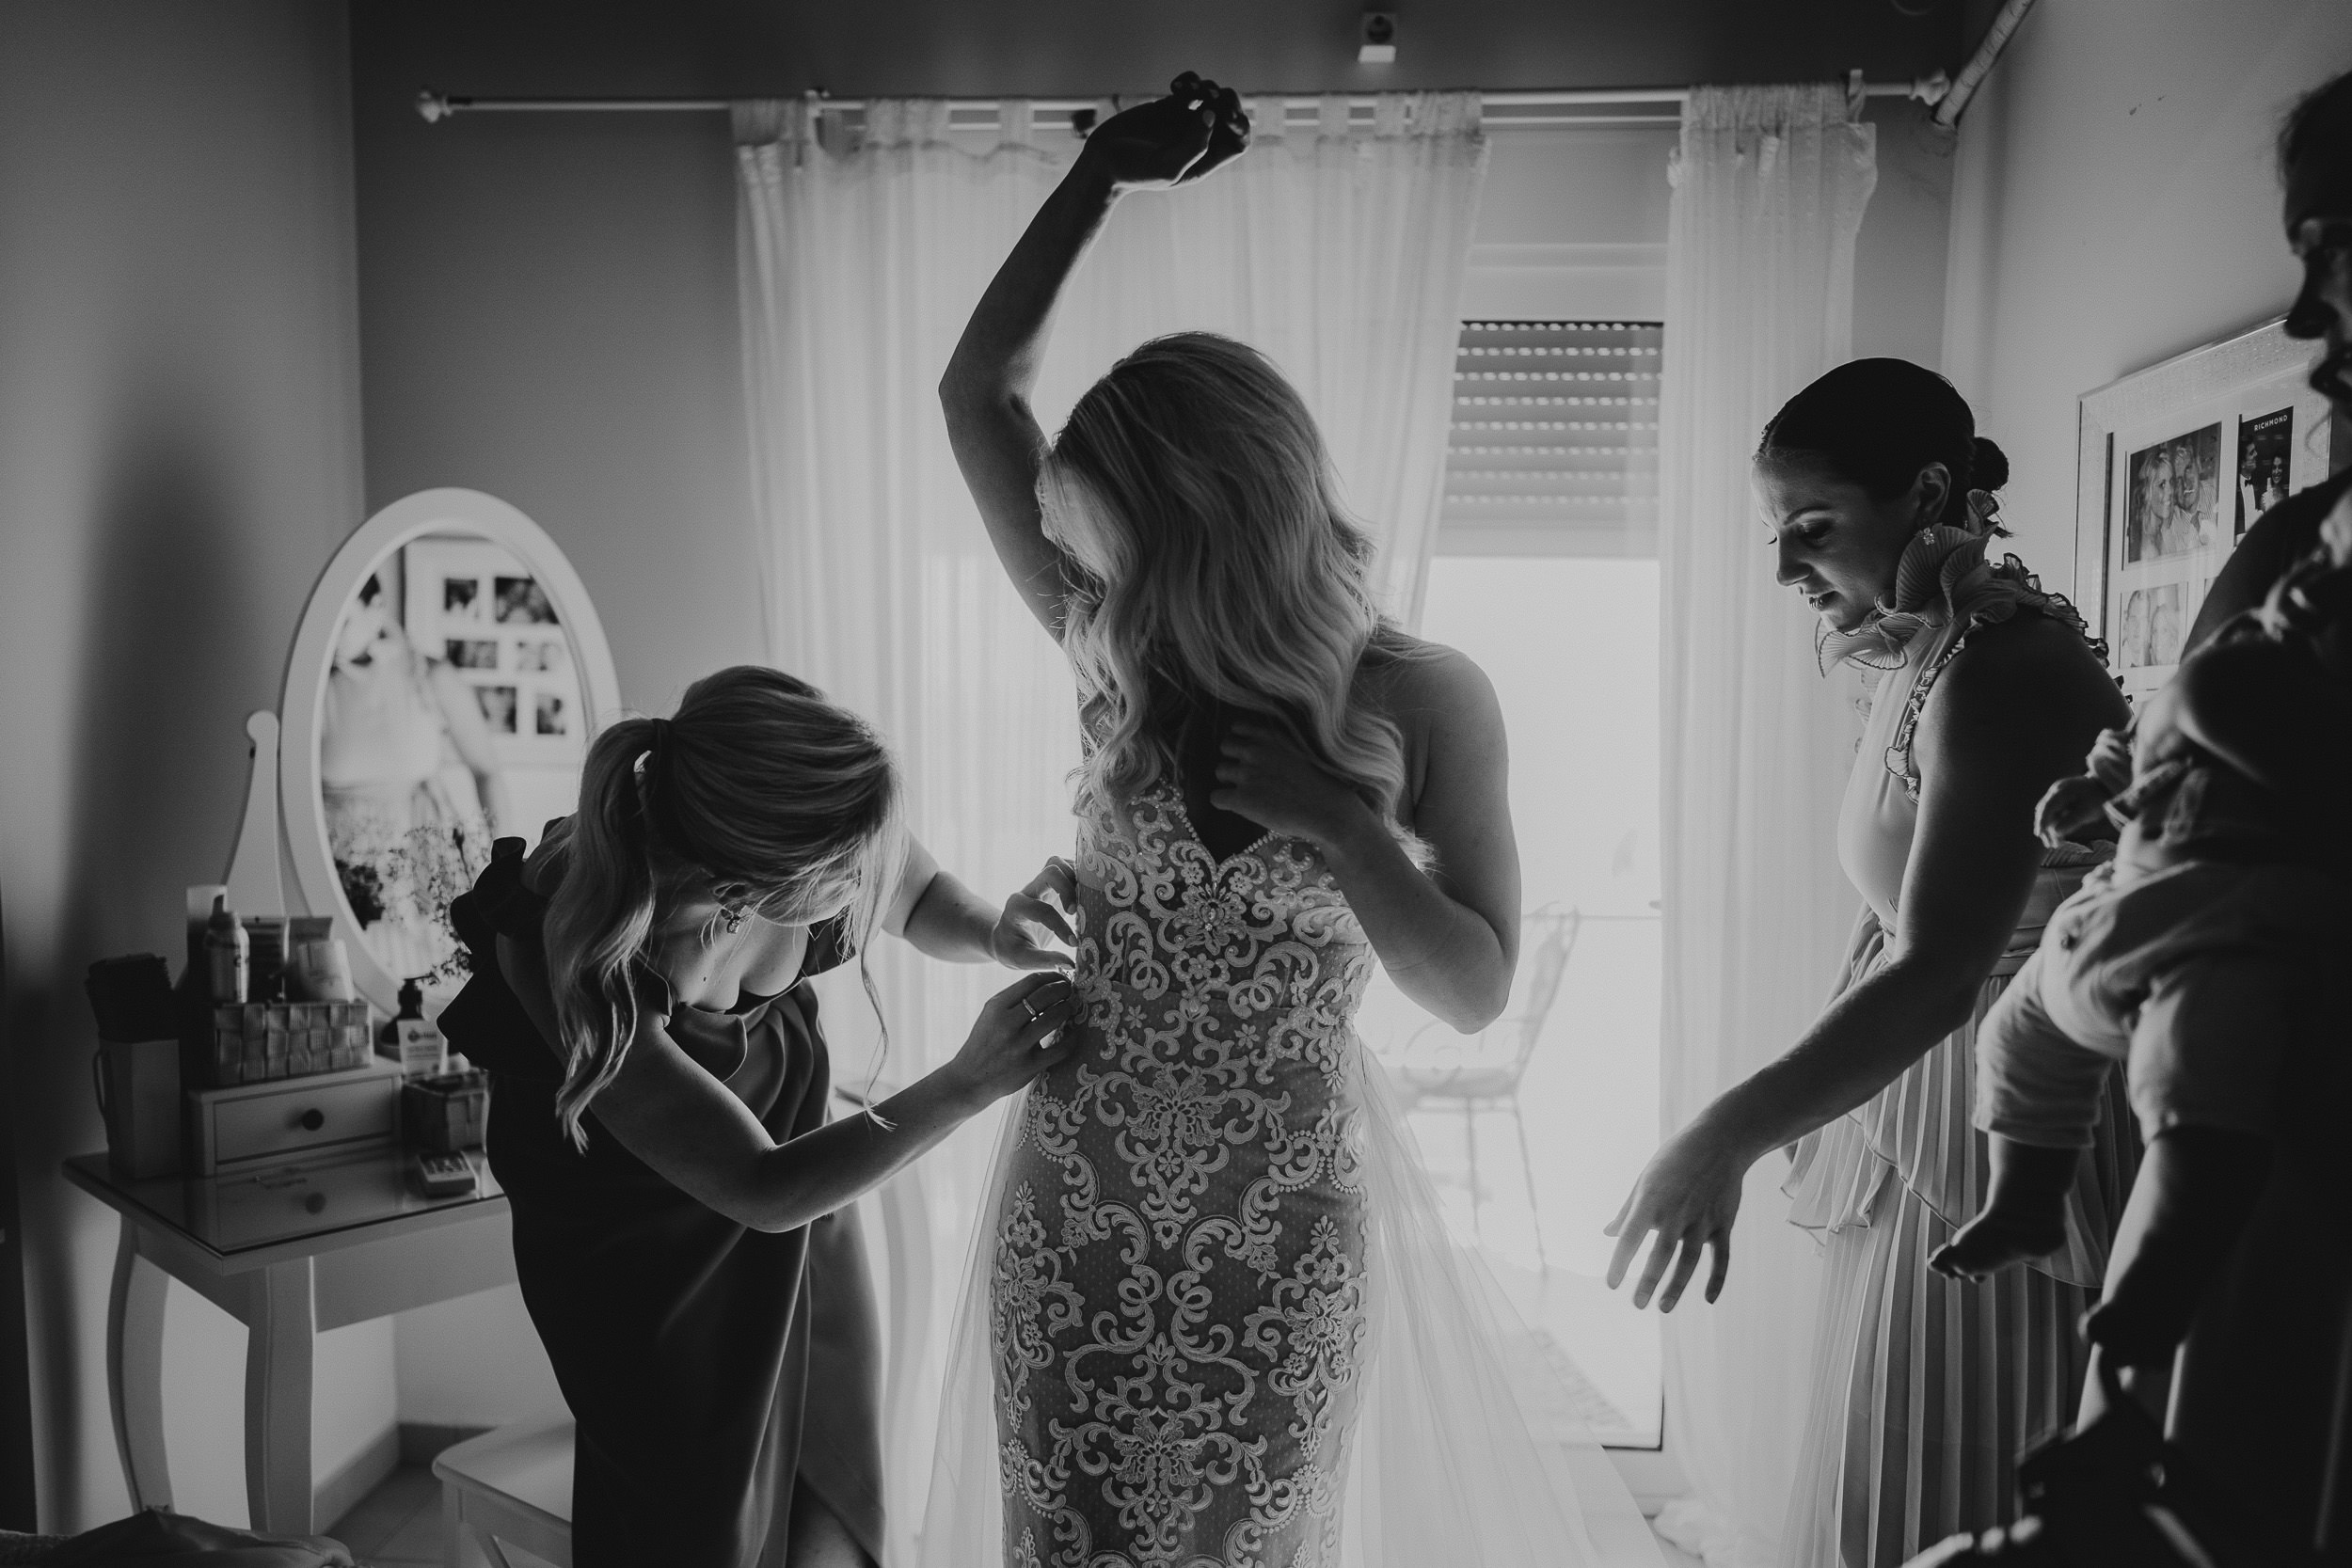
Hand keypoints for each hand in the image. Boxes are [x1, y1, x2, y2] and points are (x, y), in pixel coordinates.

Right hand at [944, 972, 1081, 1107]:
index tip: (1060, 979)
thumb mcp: (990, 1015)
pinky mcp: (1030, 1066)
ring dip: (1067, 1009)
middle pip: (1046, 995)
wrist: (970, 1078)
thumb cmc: (984, 1042)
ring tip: (1068, 1009)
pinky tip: (1072, 1033)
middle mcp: (1007, 1024)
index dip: (1052, 977)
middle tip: (1069, 991)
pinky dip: (1072, 1038)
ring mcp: (1019, 1046)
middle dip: (1063, 989)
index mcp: (997, 1007)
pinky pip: (1061, 1048)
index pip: (1031, 982)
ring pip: (1055, 1017)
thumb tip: (1047, 983)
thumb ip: (1013, 999)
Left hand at [992, 857, 1077, 970]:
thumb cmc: (1012, 948)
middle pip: (1049, 872)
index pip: (1041, 910)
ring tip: (1087, 897)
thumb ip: (1045, 961)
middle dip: (1068, 889)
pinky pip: (1065, 867)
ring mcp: (1040, 883)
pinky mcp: (1052, 883)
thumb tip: (1071, 964)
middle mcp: (1028, 890)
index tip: (1074, 943)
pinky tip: (1090, 891)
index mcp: (1016, 908)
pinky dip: (1079, 874)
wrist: (1005, 936)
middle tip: (1077, 912)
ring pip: (1056, 863)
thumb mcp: (1022, 960)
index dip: (1059, 926)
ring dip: (1075, 876)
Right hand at [1080, 72, 1249, 190]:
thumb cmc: (1134, 172)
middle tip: (1208, 97)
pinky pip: (1191, 86)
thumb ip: (1193, 146)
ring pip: (1212, 95)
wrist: (1102, 163)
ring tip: (1188, 91)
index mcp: (1205, 159)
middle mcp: (1199, 139)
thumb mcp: (1167, 168)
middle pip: (1230, 113)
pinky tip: (1175, 85)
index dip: (1240, 125)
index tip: (1225, 118)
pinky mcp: (1168, 105)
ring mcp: (1184, 121)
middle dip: (1227, 100)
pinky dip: (1189, 80)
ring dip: (1207, 86)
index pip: (1239, 140)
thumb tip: (1211, 115)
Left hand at [1210, 716, 1367, 850]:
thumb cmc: (1319, 785)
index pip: (1237, 727)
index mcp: (1271, 736)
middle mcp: (1256, 751)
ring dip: (1231, 782)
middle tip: (1249, 776)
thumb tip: (1254, 750)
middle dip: (1234, 759)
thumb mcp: (1299, 751)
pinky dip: (1225, 803)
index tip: (1250, 755)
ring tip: (1250, 793)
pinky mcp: (1241, 799)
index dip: (1241, 742)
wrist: (1328, 811)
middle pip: (1225, 747)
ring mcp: (1247, 774)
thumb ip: (1276, 746)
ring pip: (1220, 772)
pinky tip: (1242, 807)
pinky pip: (1216, 797)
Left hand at [1602, 1122, 1754, 1311]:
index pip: (1631, 1236)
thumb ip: (1627, 1209)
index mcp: (1652, 1200)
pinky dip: (1717, 1279)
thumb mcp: (1645, 1178)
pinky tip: (1708, 1299)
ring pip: (1690, 1260)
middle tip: (1637, 1304)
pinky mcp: (1724, 1224)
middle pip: (1661, 1254)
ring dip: (1677, 1286)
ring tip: (1663, 1308)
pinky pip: (1722, 1257)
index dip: (1620, 1262)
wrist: (1720, 1141)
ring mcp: (1703, 1219)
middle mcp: (1677, 1212)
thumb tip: (1609, 1233)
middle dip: (1649, 1282)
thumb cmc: (1675, 1159)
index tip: (1611, 1284)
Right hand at [2033, 774, 2112, 846]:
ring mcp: (2057, 795)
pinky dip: (2055, 824)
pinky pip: (2054, 814)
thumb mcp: (2089, 811)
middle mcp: (2056, 791)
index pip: (2047, 807)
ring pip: (2048, 814)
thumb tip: (2055, 832)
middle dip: (2045, 828)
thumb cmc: (2099, 798)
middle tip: (2049, 845)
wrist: (2106, 786)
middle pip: (2044, 811)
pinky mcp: (2061, 800)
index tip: (2040, 834)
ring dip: (2050, 828)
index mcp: (2062, 791)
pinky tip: (2059, 836)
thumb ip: (2072, 821)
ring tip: (2055, 844)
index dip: (2042, 821)